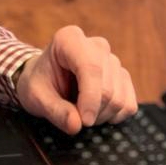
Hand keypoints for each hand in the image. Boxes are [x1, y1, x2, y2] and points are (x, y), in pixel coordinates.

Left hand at [15, 25, 136, 132]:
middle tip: (74, 118)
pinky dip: (115, 116)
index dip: (90, 99)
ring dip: (102, 116)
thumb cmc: (39, 83)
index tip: (84, 122)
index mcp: (69, 39)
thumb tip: (76, 125)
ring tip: (82, 113)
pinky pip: (129, 104)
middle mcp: (95, 45)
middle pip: (107, 87)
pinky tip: (96, 113)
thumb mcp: (36, 97)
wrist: (45, 79)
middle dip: (93, 112)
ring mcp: (112, 59)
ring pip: (119, 97)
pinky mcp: (122, 76)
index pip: (91, 68)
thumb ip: (55, 110)